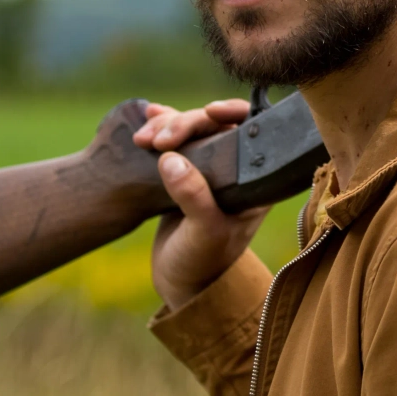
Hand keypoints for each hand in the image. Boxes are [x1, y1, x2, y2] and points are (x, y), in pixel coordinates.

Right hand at [135, 100, 269, 311]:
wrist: (181, 284)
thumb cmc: (203, 262)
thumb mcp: (203, 233)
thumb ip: (193, 197)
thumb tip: (171, 159)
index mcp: (254, 180)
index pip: (254, 131)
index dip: (233, 112)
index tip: (209, 111)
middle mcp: (235, 170)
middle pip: (215, 125)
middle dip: (185, 123)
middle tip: (158, 140)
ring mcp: (208, 169)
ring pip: (192, 129)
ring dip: (166, 126)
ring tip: (142, 139)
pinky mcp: (184, 173)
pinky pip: (174, 141)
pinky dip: (159, 127)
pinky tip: (146, 118)